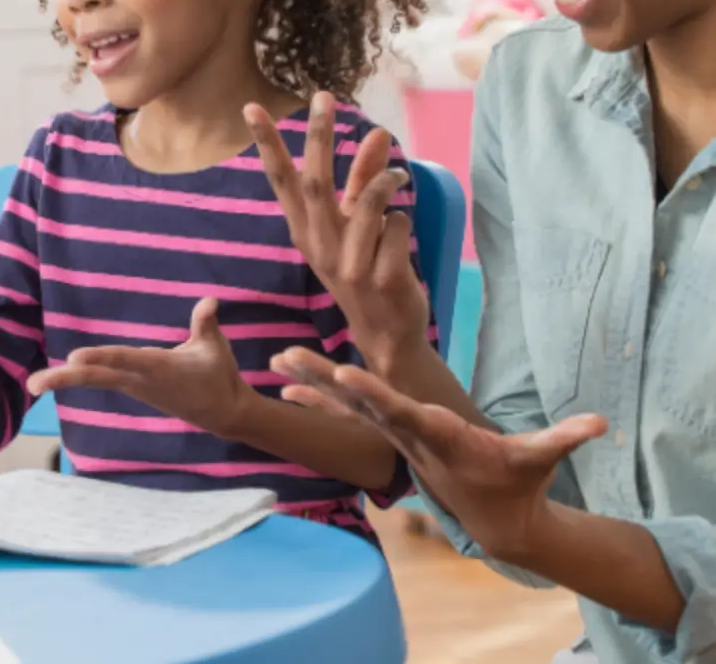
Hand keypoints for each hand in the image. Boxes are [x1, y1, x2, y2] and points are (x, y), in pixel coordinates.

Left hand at [26, 299, 255, 436]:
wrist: (221, 413)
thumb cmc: (217, 375)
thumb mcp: (215, 347)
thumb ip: (206, 323)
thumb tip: (209, 299)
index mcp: (159, 368)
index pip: (126, 360)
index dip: (101, 358)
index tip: (75, 358)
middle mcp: (139, 380)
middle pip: (97, 378)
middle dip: (65, 380)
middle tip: (34, 384)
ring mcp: (132, 386)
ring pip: (94, 381)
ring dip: (63, 381)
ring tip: (33, 384)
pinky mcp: (130, 388)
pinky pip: (99, 381)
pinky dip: (76, 379)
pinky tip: (54, 378)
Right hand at [245, 91, 429, 376]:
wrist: (385, 333)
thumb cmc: (365, 270)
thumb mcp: (356, 226)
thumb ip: (364, 180)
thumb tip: (376, 131)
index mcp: (305, 231)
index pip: (281, 182)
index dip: (267, 145)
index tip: (252, 108)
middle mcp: (320, 245)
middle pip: (315, 182)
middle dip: (318, 137)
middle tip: (323, 96)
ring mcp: (349, 264)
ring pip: (366, 203)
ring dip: (384, 180)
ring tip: (398, 174)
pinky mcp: (382, 277)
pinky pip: (397, 228)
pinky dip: (404, 219)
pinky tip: (403, 229)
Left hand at [272, 346, 605, 559]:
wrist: (494, 522)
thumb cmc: (517, 483)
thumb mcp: (540, 461)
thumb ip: (564, 439)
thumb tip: (601, 423)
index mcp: (438, 437)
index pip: (401, 412)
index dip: (373, 395)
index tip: (344, 374)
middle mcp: (408, 436)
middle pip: (360, 405)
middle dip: (324, 381)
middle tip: (288, 356)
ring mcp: (396, 438)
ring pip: (348, 407)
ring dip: (312, 383)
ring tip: (276, 360)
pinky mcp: (392, 437)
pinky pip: (349, 417)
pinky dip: (319, 400)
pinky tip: (287, 386)